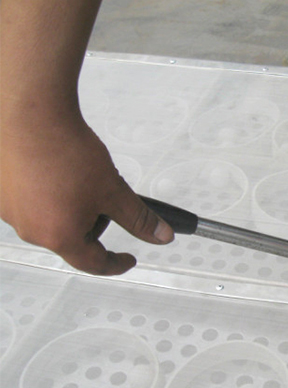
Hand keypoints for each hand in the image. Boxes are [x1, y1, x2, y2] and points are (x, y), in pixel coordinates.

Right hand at [0, 114, 173, 274]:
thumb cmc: (65, 150)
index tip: (127, 259)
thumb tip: (161, 236)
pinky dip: (48, 194)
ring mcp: (9, 211)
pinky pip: (31, 203)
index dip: (116, 262)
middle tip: (103, 195)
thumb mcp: (114, 191)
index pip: (94, 263)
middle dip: (94, 223)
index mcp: (58, 236)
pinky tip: (54, 171)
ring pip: (52, 220)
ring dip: (71, 207)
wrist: (31, 113)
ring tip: (76, 176)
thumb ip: (139, 219)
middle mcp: (29, 229)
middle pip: (73, 240)